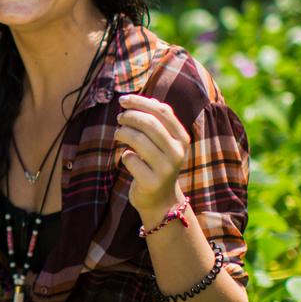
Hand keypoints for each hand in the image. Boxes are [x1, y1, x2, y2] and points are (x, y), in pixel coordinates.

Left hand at [114, 93, 188, 222]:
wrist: (162, 201)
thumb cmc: (157, 164)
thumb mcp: (165, 143)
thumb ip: (159, 122)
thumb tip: (146, 100)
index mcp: (182, 138)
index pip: (162, 111)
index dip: (140, 102)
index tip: (123, 100)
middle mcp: (177, 152)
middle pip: (149, 123)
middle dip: (130, 116)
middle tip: (119, 118)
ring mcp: (166, 168)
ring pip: (138, 140)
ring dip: (123, 133)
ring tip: (118, 134)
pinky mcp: (151, 182)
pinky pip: (130, 159)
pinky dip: (124, 155)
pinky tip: (127, 158)